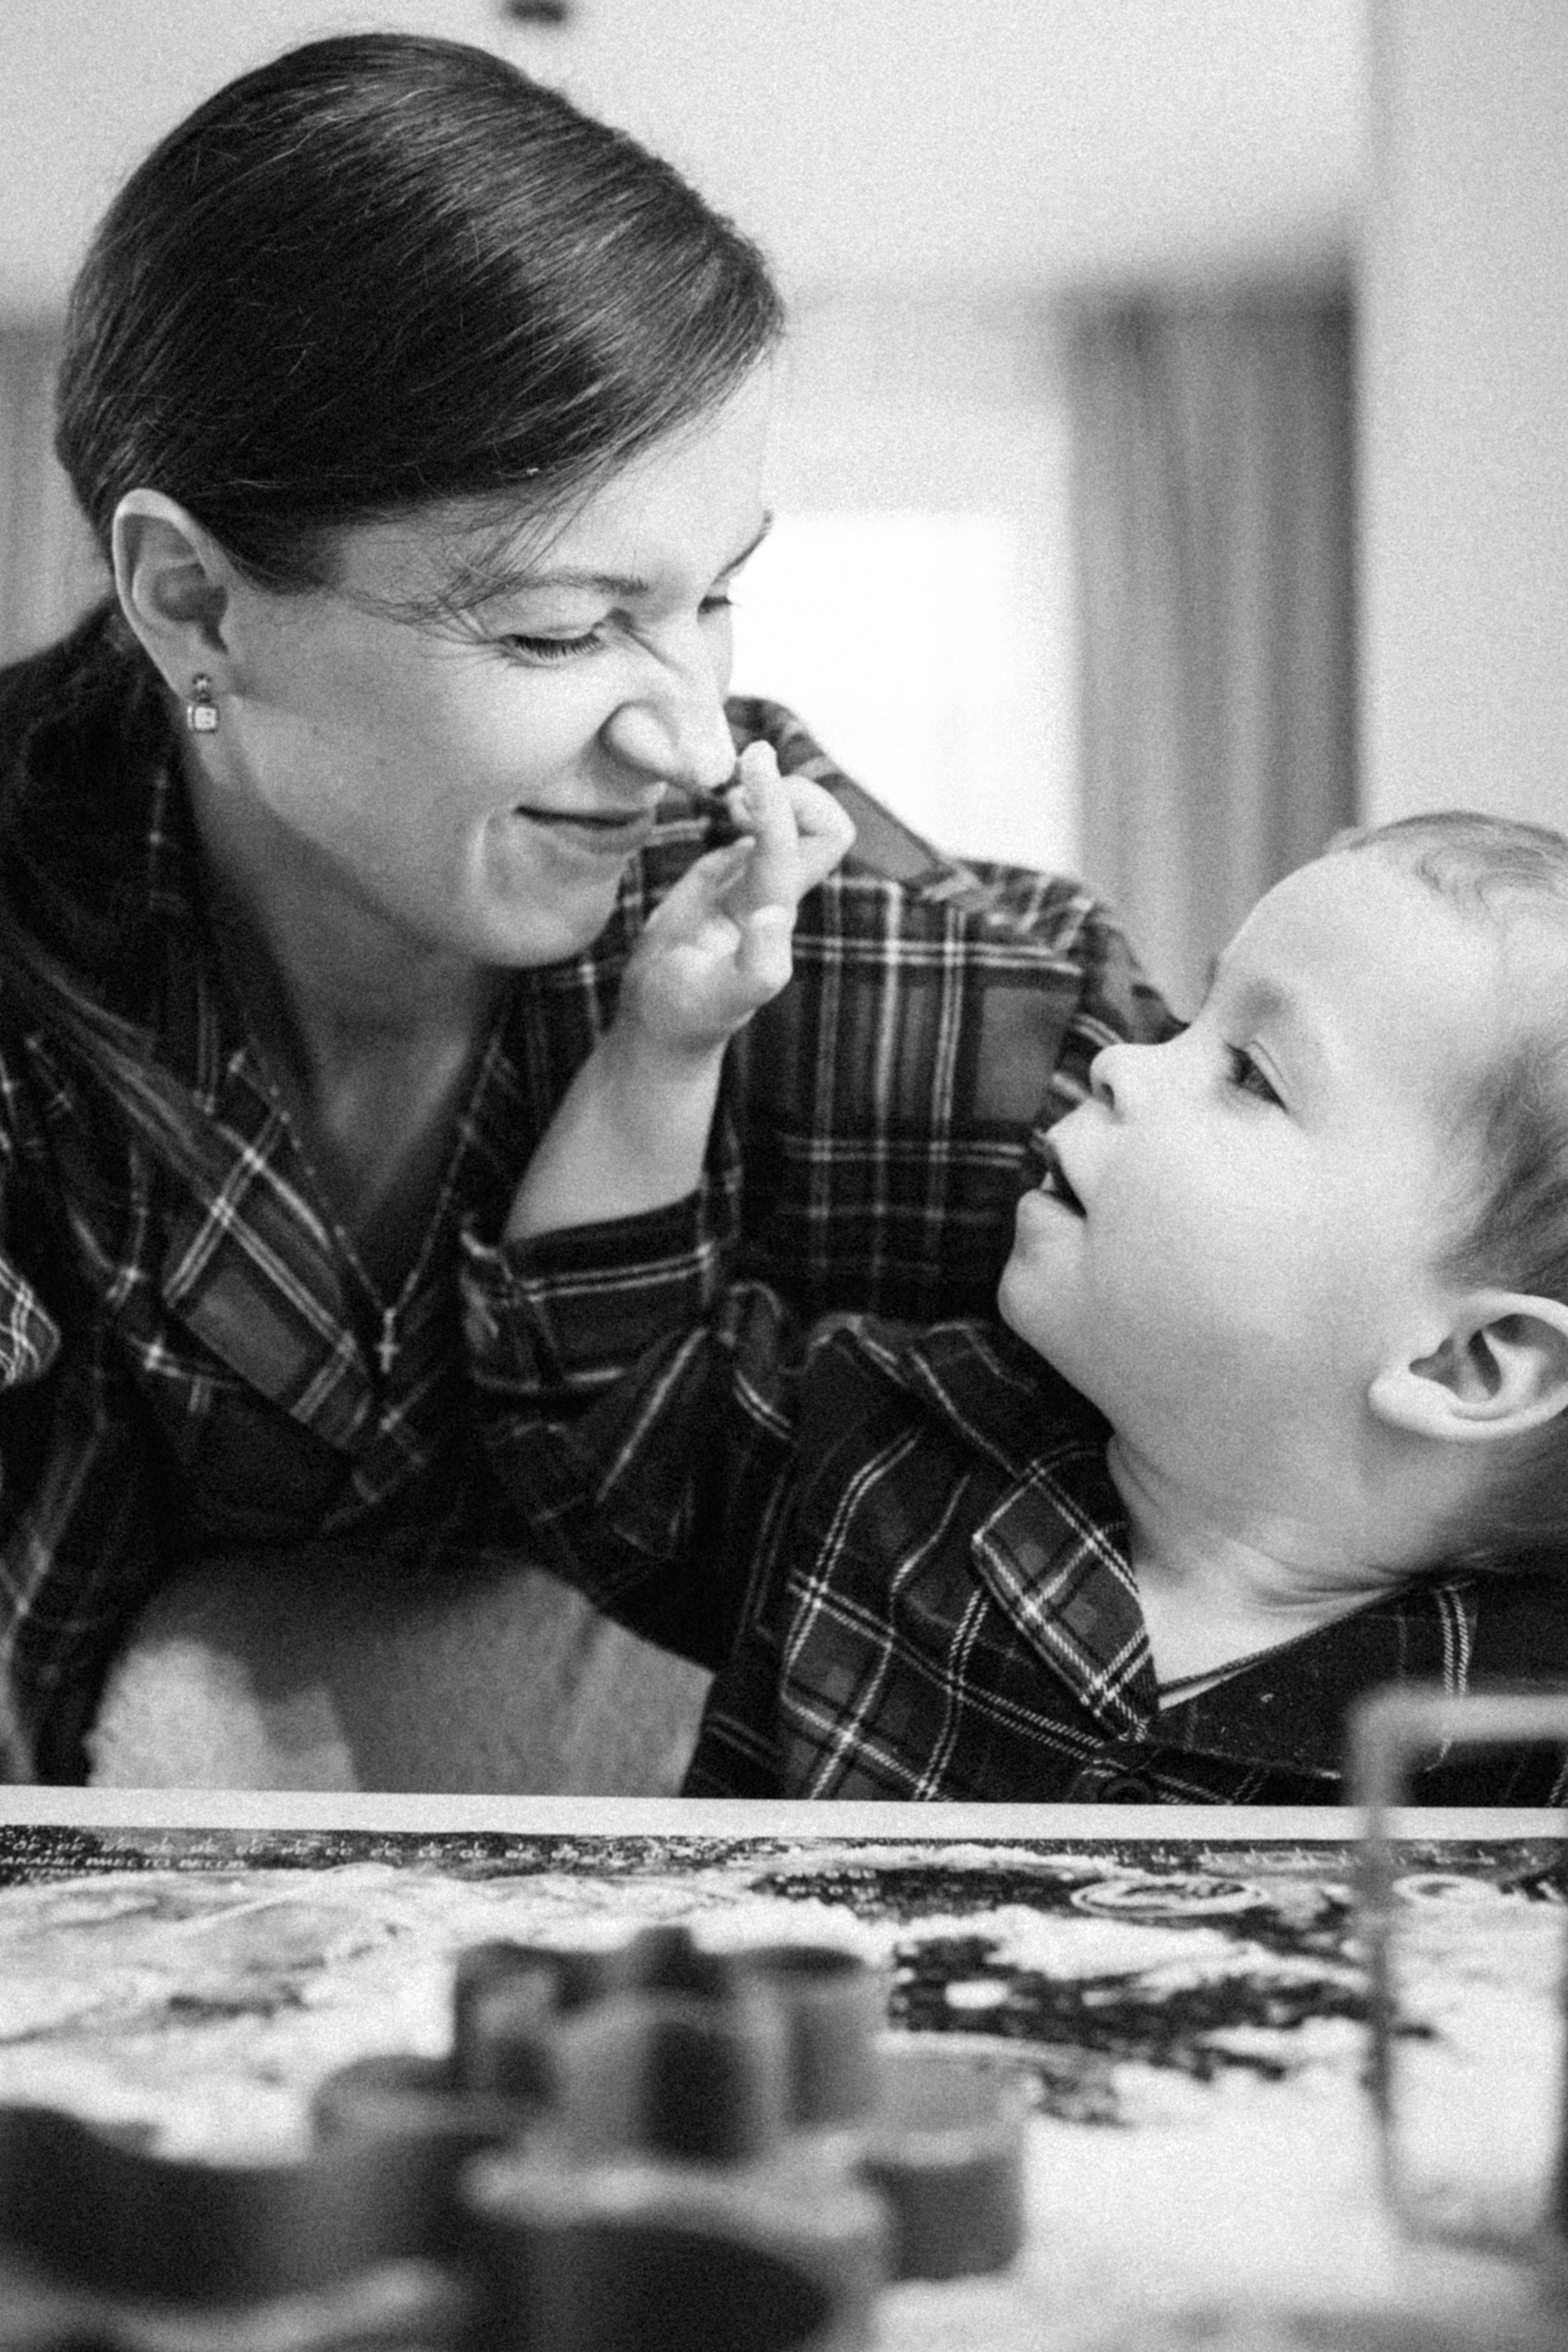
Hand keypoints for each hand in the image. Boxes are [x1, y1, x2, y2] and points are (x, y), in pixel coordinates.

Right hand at [616, 740, 855, 1058]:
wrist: (664, 1022)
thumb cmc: (689, 1013)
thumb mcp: (721, 998)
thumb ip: (758, 964)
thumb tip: (776, 913)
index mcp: (777, 910)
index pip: (798, 840)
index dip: (777, 798)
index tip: (750, 761)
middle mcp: (776, 889)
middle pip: (827, 824)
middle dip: (792, 790)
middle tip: (742, 783)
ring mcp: (753, 879)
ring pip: (795, 819)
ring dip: (770, 790)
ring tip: (727, 791)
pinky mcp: (727, 875)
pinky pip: (757, 823)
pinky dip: (746, 797)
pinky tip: (719, 801)